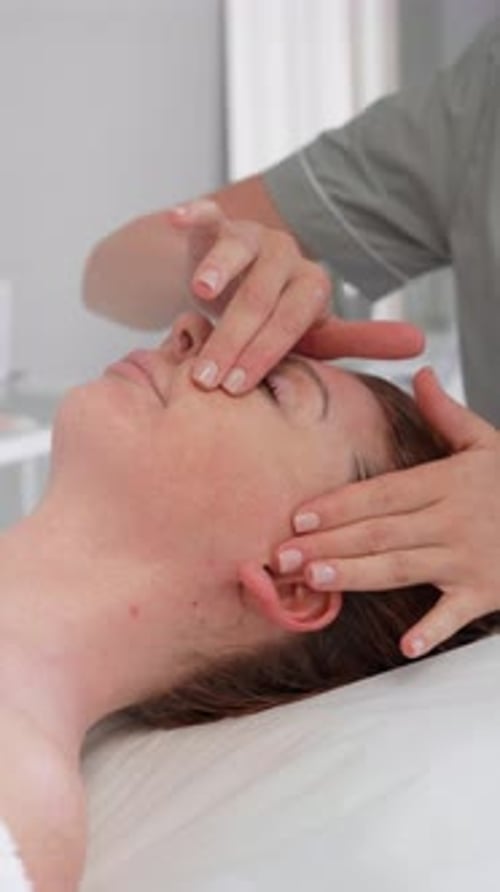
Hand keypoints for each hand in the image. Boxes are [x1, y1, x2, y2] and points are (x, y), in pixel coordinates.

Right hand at [168, 199, 423, 392]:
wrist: (229, 287)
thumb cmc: (273, 319)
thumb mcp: (312, 334)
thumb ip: (358, 339)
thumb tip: (421, 344)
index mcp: (312, 286)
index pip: (292, 321)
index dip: (265, 352)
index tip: (237, 386)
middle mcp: (286, 255)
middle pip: (260, 295)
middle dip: (232, 338)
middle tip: (206, 375)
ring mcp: (251, 236)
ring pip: (235, 251)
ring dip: (216, 272)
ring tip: (198, 295)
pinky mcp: (217, 222)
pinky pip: (207, 215)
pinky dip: (194, 215)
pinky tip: (177, 219)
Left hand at [274, 368, 499, 657]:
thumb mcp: (488, 443)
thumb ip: (448, 413)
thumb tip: (420, 374)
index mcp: (447, 482)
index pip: (383, 493)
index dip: (339, 505)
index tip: (299, 516)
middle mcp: (453, 519)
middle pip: (381, 532)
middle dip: (329, 544)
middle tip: (284, 557)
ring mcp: (469, 557)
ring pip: (403, 567)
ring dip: (358, 575)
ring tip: (314, 581)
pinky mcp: (487, 590)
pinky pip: (457, 612)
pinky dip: (435, 629)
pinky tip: (407, 645)